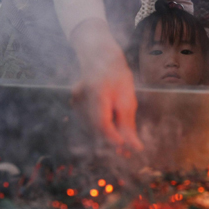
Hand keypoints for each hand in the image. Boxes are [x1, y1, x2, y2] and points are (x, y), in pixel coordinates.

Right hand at [70, 19, 142, 149]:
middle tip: (125, 152)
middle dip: (111, 140)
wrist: (100, 56)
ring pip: (91, 125)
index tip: (125, 148)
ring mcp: (76, 98)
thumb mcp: (128, 98)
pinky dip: (99, 126)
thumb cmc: (118, 75)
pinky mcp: (74, 100)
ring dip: (105, 135)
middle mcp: (83, 96)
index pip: (102, 123)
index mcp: (99, 92)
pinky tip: (109, 128)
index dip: (113, 138)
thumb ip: (128, 124)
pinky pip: (87, 119)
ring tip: (120, 145)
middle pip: (96, 127)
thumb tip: (134, 147)